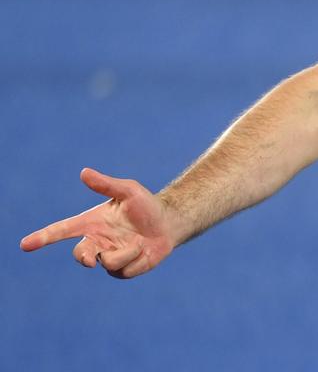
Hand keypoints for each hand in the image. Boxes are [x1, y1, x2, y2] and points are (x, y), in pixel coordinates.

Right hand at [20, 168, 177, 278]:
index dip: (43, 237)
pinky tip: (144, 251)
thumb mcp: (128, 191)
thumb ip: (106, 184)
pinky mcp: (122, 270)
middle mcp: (96, 242)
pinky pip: (124, 270)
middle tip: (92, 258)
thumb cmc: (146, 205)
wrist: (168, 224)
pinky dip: (137, 260)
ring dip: (127, 251)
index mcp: (91, 223)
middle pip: (80, 254)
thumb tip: (84, 172)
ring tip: (139, 242)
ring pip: (108, 262)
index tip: (25, 244)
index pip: (62, 230)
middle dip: (85, 256)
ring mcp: (108, 257)